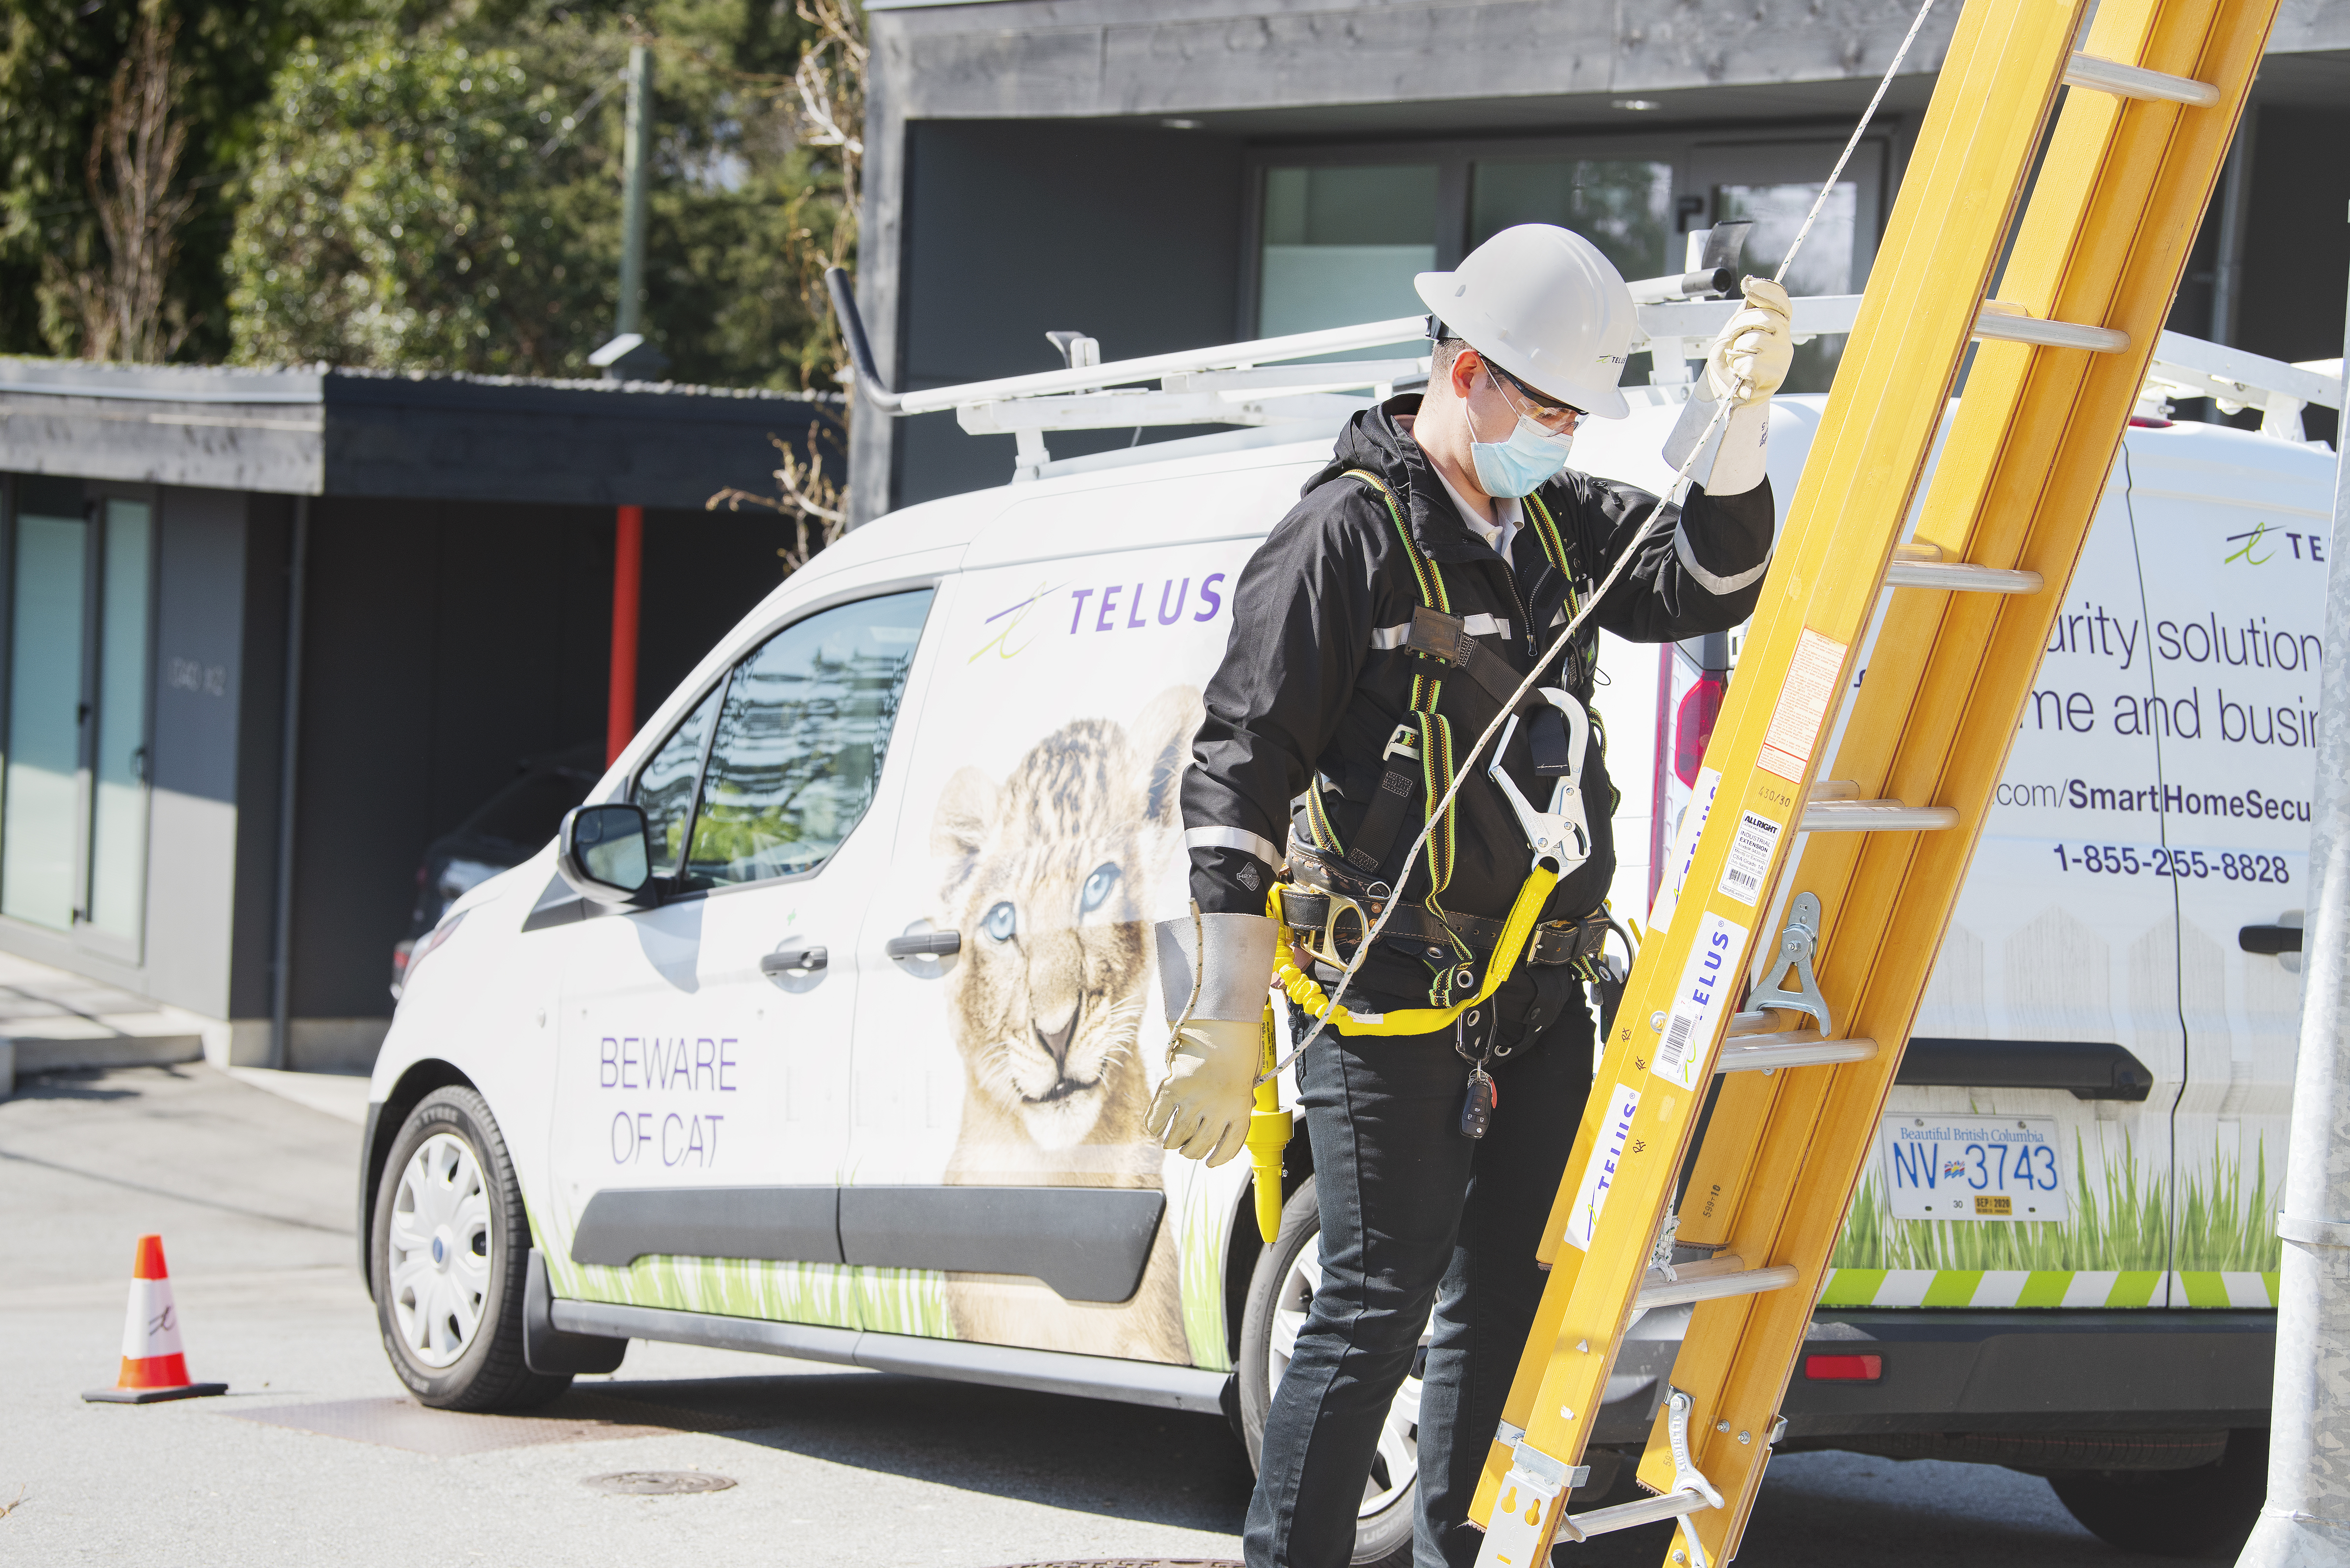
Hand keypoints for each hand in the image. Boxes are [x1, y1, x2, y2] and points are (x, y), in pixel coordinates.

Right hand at [1146, 1017, 1261, 1165]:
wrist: (1222, 1026)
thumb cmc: (1236, 1052)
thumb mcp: (1246, 1082)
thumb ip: (1237, 1107)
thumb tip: (1225, 1130)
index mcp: (1240, 1110)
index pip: (1229, 1147)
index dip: (1218, 1159)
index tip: (1210, 1163)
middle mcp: (1218, 1109)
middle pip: (1200, 1146)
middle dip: (1191, 1153)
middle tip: (1186, 1150)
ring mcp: (1195, 1100)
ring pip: (1178, 1137)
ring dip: (1173, 1143)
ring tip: (1171, 1142)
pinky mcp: (1173, 1089)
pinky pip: (1158, 1119)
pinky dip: (1155, 1127)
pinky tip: (1156, 1129)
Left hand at [1705, 277, 1792, 404]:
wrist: (1729, 389)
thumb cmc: (1732, 359)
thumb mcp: (1733, 331)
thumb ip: (1744, 312)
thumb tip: (1751, 283)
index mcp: (1777, 324)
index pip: (1781, 301)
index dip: (1767, 290)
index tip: (1748, 284)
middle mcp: (1784, 338)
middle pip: (1764, 317)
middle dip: (1740, 324)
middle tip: (1732, 337)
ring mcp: (1782, 356)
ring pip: (1754, 340)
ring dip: (1737, 350)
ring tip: (1737, 358)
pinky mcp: (1776, 374)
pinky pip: (1750, 362)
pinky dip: (1737, 366)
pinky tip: (1741, 371)